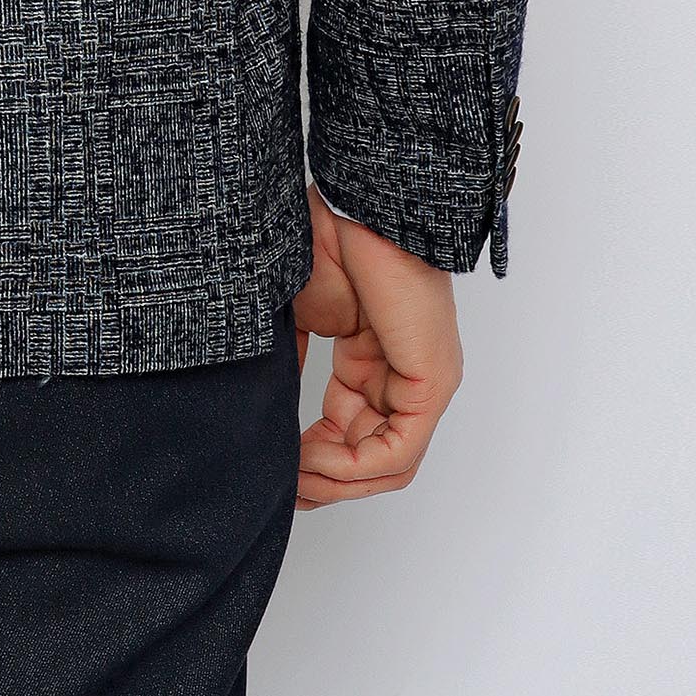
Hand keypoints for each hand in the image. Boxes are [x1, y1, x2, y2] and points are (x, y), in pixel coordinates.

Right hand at [289, 183, 462, 509]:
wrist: (352, 205)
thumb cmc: (324, 241)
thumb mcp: (300, 316)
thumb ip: (291, 365)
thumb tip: (264, 416)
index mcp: (375, 358)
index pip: (355, 432)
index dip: (316, 461)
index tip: (279, 471)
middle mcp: (406, 376)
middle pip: (374, 457)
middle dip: (327, 481)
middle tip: (286, 490)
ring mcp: (424, 380)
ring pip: (389, 464)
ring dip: (338, 480)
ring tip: (295, 479)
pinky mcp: (431, 382)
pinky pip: (398, 449)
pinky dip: (354, 466)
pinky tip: (314, 460)